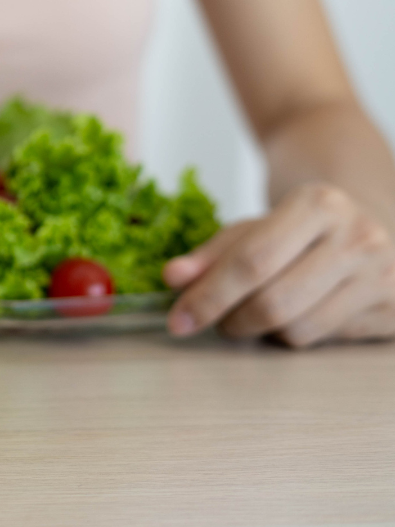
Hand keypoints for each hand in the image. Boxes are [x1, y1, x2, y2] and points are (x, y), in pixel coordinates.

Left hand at [164, 183, 394, 347]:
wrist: (372, 224)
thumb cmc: (301, 229)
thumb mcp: (253, 228)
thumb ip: (210, 254)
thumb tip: (173, 278)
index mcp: (319, 204)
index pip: (252, 261)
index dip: (208, 296)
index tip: (178, 319)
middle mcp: (360, 237)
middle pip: (274, 302)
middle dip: (232, 320)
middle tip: (217, 320)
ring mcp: (385, 276)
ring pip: (298, 330)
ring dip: (263, 332)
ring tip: (256, 312)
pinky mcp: (394, 312)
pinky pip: (325, 341)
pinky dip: (296, 334)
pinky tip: (296, 312)